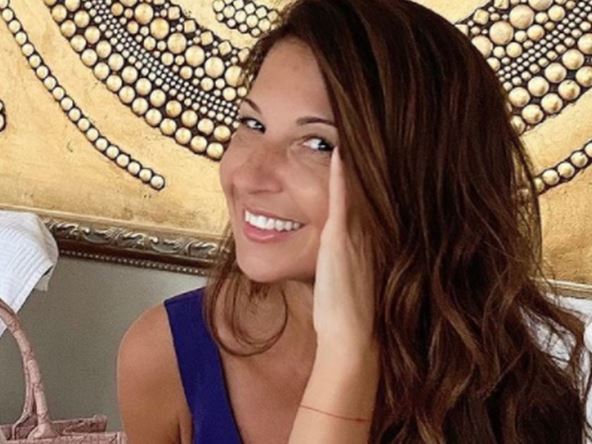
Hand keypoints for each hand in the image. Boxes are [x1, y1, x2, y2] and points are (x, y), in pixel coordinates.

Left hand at [312, 146, 376, 359]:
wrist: (352, 335)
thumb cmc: (351, 309)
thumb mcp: (359, 276)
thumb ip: (360, 253)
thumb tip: (349, 239)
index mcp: (374, 238)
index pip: (374, 196)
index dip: (376, 172)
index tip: (374, 146)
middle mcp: (369, 231)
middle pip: (370, 187)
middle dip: (372, 157)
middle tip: (371, 124)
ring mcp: (357, 233)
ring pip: (359, 188)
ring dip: (358, 160)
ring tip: (356, 128)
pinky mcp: (340, 238)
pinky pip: (341, 200)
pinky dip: (341, 175)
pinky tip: (339, 150)